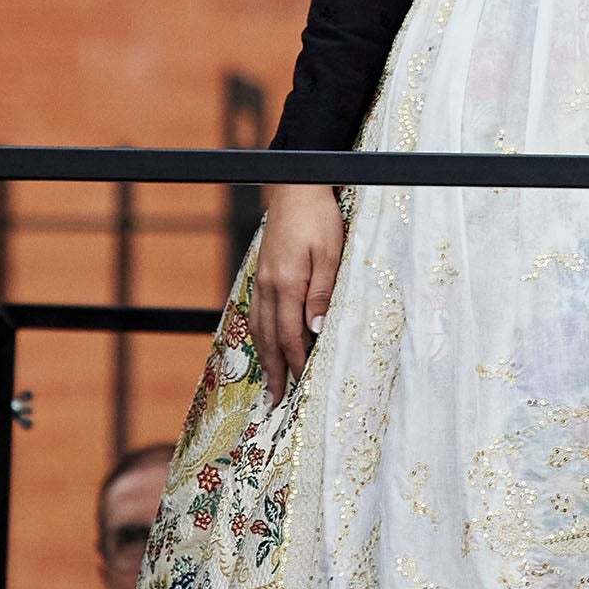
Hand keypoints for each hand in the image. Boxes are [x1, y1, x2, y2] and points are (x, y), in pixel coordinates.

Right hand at [253, 182, 346, 402]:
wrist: (296, 186)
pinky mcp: (264, 272)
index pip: (289, 336)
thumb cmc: (319, 218)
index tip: (300, 387)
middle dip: (274, 371)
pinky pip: (258, 313)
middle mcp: (269, 286)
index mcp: (286, 284)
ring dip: (265, 357)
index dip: (295, 364)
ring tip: (269, 381)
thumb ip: (322, 293)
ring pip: (260, 327)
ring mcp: (263, 280)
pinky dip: (260, 335)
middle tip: (275, 401)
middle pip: (269, 338)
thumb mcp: (330, 254)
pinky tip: (264, 343)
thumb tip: (315, 331)